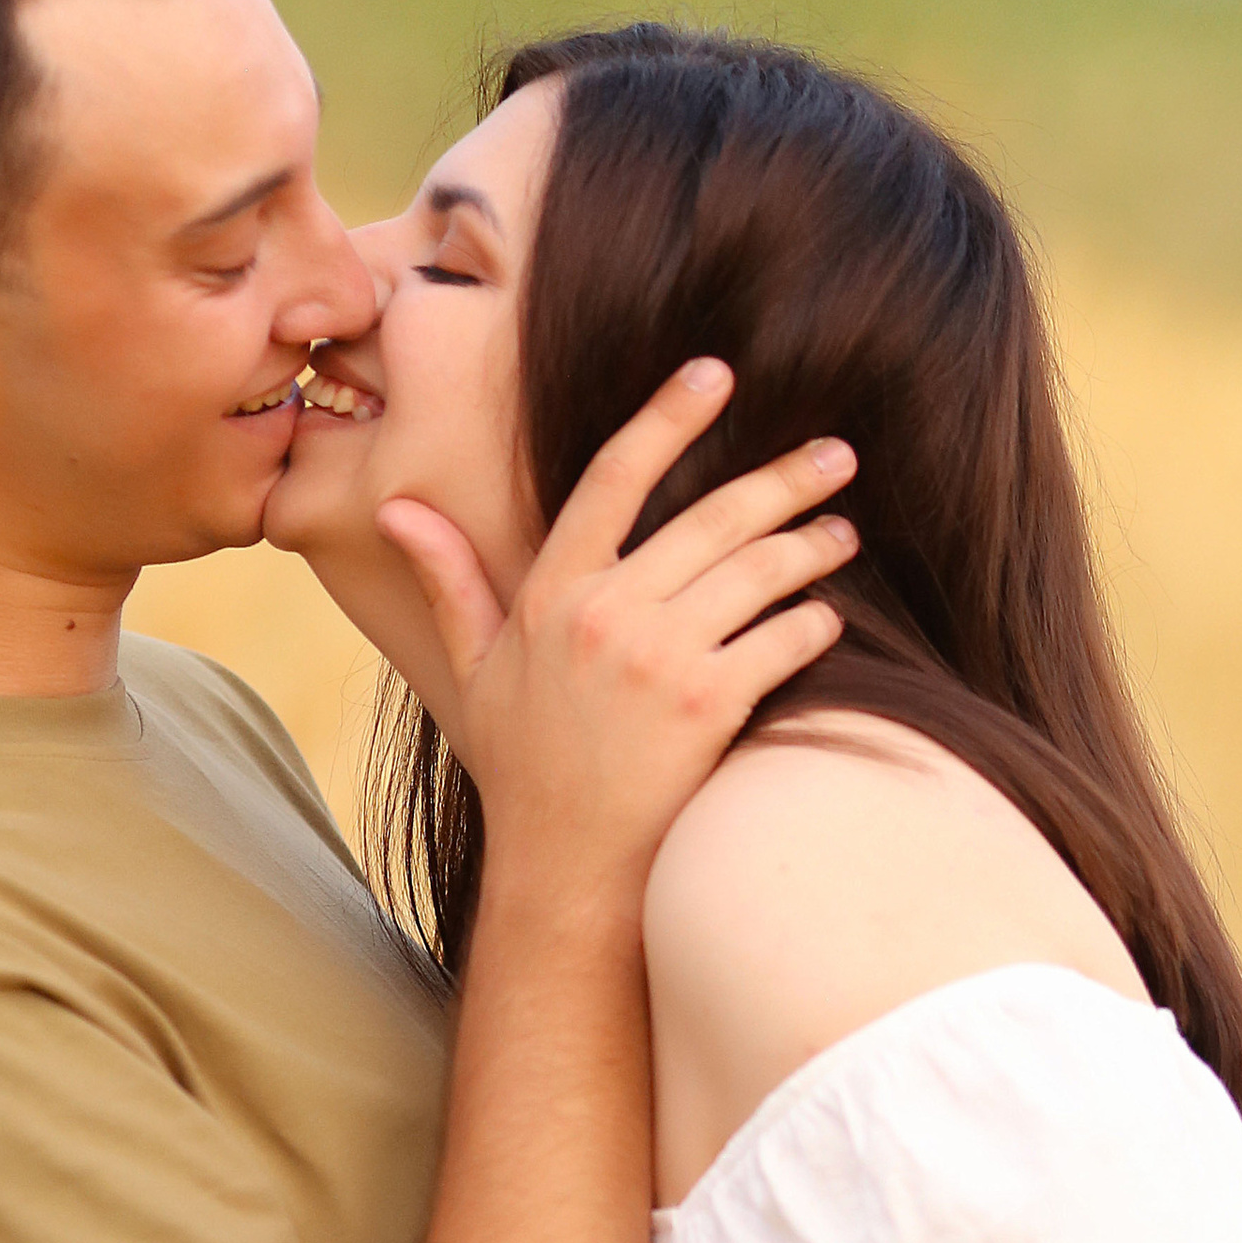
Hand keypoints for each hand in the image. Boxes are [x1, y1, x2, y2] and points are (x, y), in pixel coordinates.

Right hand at [380, 362, 857, 901]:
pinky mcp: (708, 706)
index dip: (666, 416)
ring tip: (845, 532)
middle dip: (785, 479)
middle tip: (834, 455)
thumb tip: (396, 510)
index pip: (613, 476)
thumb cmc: (523, 768)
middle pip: (713, 517)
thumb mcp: (473, 669)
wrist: (565, 869)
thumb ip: (449, 581)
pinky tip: (829, 616)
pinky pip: (782, 640)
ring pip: (759, 573)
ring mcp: (659, 659)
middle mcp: (606, 614)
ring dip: (813, 546)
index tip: (715, 373)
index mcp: (553, 593)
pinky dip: (814, 623)